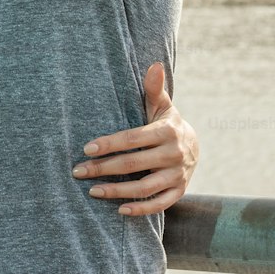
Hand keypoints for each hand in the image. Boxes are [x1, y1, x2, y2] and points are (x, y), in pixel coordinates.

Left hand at [71, 62, 198, 215]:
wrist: (196, 145)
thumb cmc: (167, 121)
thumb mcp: (162, 104)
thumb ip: (154, 88)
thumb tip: (154, 65)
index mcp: (167, 131)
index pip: (132, 139)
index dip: (109, 144)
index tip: (86, 149)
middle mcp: (174, 154)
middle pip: (133, 164)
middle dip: (103, 169)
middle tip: (78, 171)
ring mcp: (178, 175)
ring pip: (145, 188)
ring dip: (117, 192)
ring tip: (92, 190)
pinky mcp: (180, 191)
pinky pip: (160, 204)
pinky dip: (141, 209)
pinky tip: (119, 209)